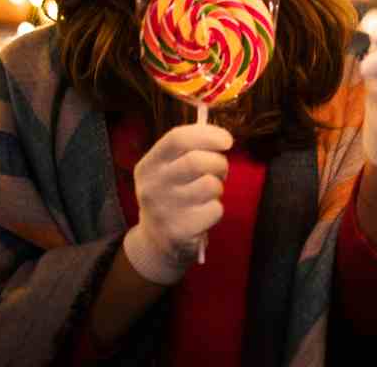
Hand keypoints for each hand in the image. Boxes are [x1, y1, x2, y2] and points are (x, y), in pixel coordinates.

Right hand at [122, 124, 230, 284]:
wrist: (156, 242)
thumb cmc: (173, 195)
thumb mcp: (168, 170)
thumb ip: (189, 150)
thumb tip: (223, 138)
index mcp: (148, 166)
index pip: (177, 139)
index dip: (207, 135)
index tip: (227, 141)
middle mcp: (152, 186)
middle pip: (197, 161)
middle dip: (219, 163)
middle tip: (220, 170)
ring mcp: (164, 210)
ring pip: (210, 185)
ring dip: (218, 187)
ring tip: (208, 194)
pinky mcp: (179, 231)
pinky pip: (215, 209)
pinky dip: (216, 209)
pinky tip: (203, 213)